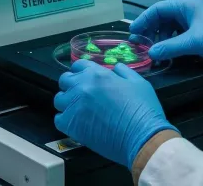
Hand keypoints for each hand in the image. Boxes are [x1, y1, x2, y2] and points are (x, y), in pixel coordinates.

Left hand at [54, 60, 174, 167]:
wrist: (141, 136)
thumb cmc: (143, 110)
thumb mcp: (139, 83)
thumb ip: (124, 72)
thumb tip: (116, 68)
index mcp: (97, 74)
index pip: (78, 66)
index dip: (81, 72)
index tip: (84, 79)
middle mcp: (82, 86)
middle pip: (65, 80)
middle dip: (71, 85)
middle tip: (81, 95)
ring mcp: (74, 105)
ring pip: (59, 99)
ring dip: (67, 103)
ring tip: (78, 110)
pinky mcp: (71, 125)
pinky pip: (58, 119)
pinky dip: (65, 120)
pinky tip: (76, 123)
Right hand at [131, 0, 202, 72]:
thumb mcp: (194, 43)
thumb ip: (170, 47)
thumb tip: (151, 52)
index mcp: (187, 6)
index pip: (158, 9)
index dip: (144, 20)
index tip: (133, 32)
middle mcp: (190, 11)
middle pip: (163, 18)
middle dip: (150, 30)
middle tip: (139, 43)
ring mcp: (195, 22)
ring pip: (170, 28)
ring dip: (161, 39)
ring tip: (153, 51)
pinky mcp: (200, 33)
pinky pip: (179, 36)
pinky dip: (171, 44)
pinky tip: (168, 53)